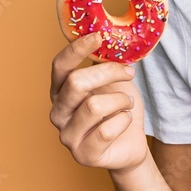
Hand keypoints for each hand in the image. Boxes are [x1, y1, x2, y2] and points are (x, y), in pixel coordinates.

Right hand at [49, 32, 147, 172]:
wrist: (132, 141)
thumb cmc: (119, 107)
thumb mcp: (113, 79)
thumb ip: (104, 62)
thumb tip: (109, 36)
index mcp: (61, 91)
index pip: (60, 66)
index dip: (77, 49)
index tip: (99, 36)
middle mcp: (58, 113)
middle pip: (76, 83)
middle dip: (109, 73)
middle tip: (129, 73)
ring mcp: (68, 136)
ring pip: (95, 106)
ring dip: (121, 100)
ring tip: (127, 103)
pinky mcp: (83, 155)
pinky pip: (107, 130)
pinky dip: (124, 120)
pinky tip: (125, 121)